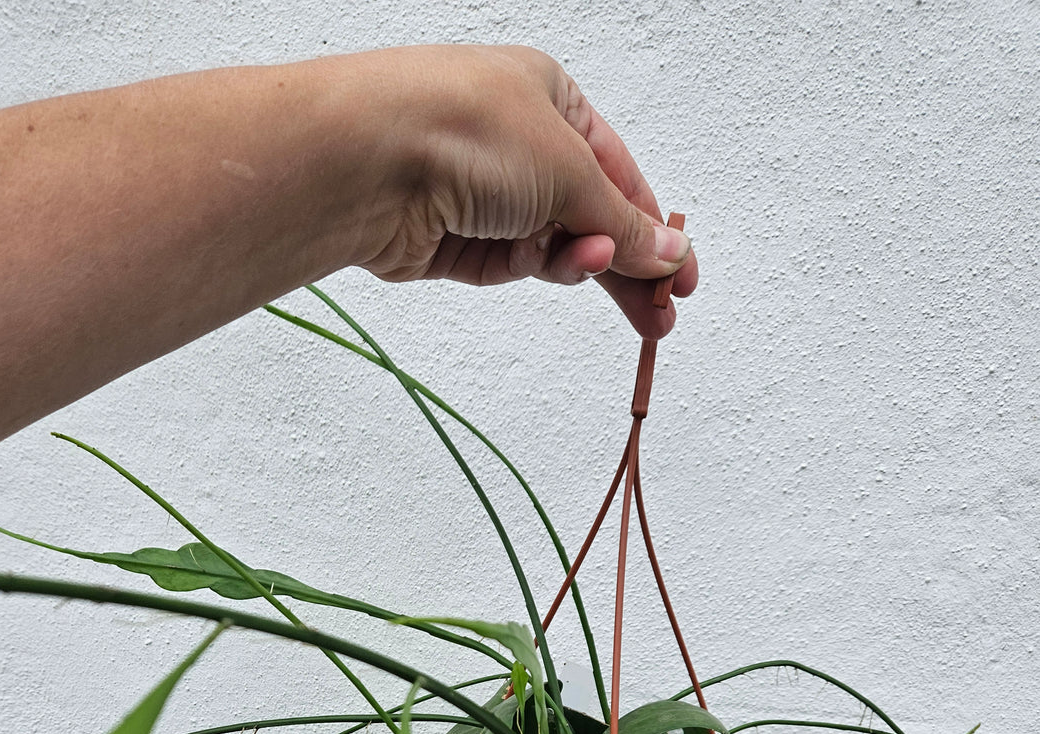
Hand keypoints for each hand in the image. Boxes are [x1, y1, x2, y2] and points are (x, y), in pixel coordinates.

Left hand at [356, 46, 697, 338]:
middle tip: (658, 316)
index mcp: (551, 100)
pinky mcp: (454, 239)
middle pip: (588, 217)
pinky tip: (537, 259)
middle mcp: (517, 143)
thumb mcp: (571, 171)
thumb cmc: (462, 126)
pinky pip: (511, 265)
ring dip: (575, 262)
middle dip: (625, 267)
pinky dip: (530, 266)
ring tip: (587, 267)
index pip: (619, 175)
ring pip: (551, 247)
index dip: (653, 229)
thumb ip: (621, 223)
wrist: (371, 161)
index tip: (679, 277)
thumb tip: (665, 250)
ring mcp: (483, 193)